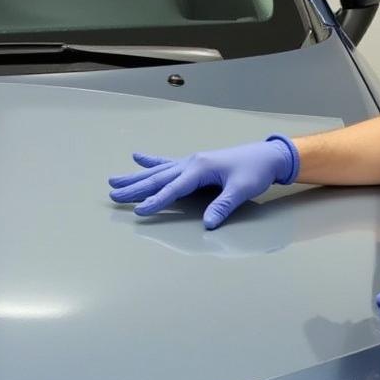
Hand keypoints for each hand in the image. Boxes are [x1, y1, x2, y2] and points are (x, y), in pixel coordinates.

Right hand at [108, 134, 298, 228]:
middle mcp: (191, 162)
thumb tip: (208, 224)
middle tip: (113, 195)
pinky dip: (151, 162)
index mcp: (200, 168)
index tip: (139, 210)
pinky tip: (137, 158)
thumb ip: (223, 206)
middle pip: (158, 178)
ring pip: (158, 171)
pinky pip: (168, 164)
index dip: (156, 201)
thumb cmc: (255, 171)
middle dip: (135, 187)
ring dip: (136, 176)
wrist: (266, 155)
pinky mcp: (195, 164)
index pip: (173, 188)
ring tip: (114, 180)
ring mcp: (191, 162)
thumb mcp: (242, 190)